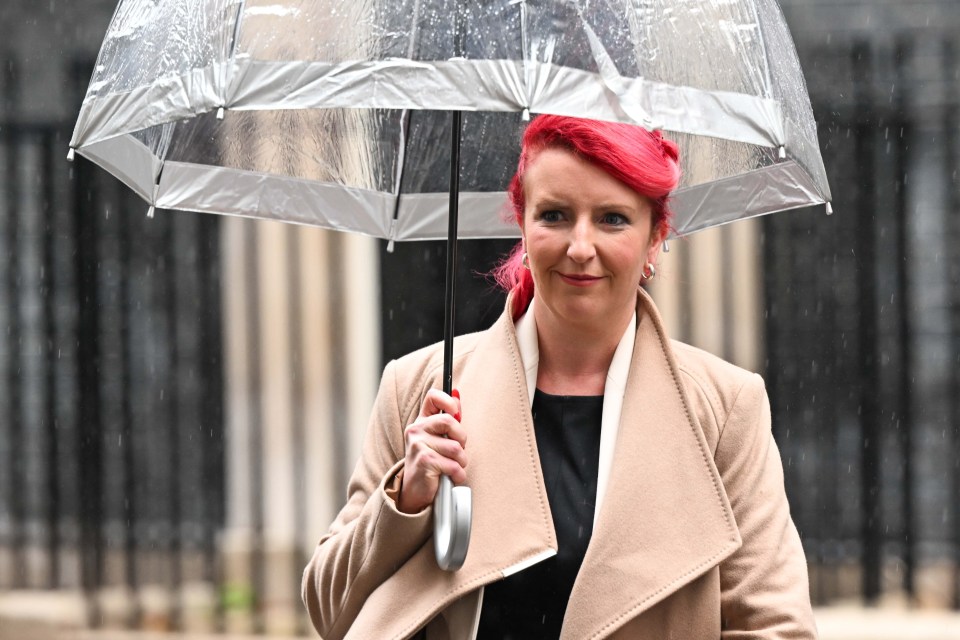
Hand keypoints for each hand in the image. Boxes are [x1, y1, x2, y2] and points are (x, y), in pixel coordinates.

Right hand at [397, 388, 466, 513]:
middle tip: (458, 450)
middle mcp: (416, 430)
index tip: (456, 414)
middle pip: (449, 421)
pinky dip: (458, 474)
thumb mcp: (437, 438)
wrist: (414, 490)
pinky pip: (453, 464)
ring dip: (461, 461)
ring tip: (454, 467)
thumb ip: (447, 419)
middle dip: (461, 438)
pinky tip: (452, 477)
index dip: (449, 401)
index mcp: (421, 421)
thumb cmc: (430, 463)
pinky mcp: (424, 461)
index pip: (433, 397)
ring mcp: (418, 445)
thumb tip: (457, 396)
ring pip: (455, 447)